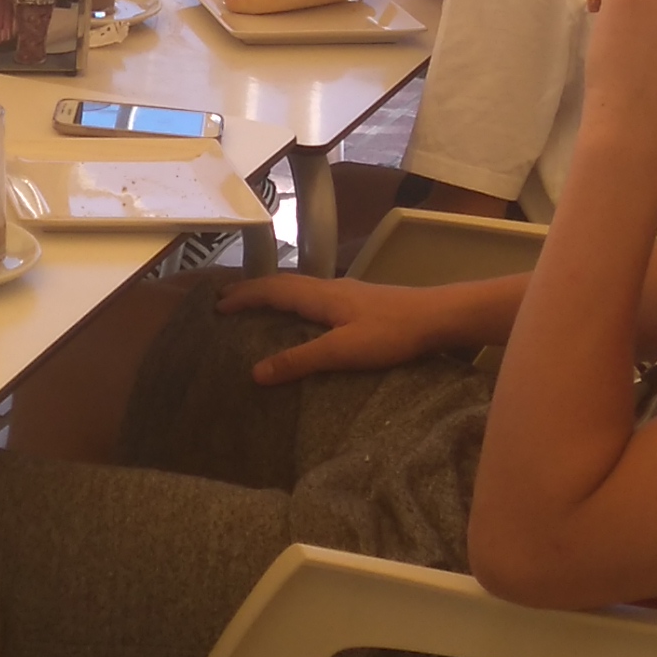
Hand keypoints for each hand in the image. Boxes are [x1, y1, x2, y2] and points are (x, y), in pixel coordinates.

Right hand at [222, 273, 472, 385]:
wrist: (438, 317)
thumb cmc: (391, 333)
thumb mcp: (342, 351)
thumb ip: (300, 360)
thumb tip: (255, 372)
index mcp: (320, 295)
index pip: (271, 289)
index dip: (243, 296)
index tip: (217, 305)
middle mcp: (329, 288)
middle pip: (282, 284)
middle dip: (253, 292)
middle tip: (228, 304)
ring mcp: (346, 293)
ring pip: (300, 289)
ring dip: (274, 296)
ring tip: (257, 310)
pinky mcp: (360, 303)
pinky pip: (314, 298)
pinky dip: (295, 304)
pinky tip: (302, 319)